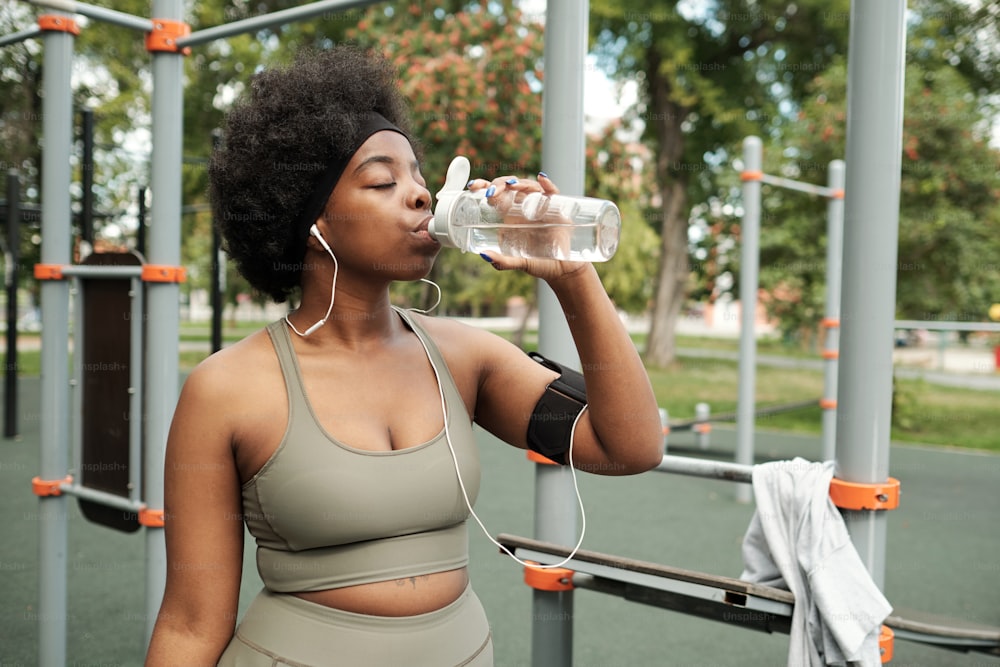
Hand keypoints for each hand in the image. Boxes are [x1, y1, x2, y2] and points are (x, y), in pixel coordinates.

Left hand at [467, 172, 587, 282]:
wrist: (563, 271)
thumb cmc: (539, 264)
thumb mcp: (518, 263)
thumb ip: (502, 262)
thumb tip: (484, 255)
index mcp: (511, 216)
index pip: (496, 195)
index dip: (484, 186)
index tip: (473, 186)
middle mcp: (524, 208)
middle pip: (511, 187)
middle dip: (499, 184)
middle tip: (490, 191)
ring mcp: (541, 206)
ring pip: (529, 186)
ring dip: (520, 183)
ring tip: (511, 185)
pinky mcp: (558, 209)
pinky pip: (553, 193)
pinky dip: (548, 184)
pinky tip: (542, 178)